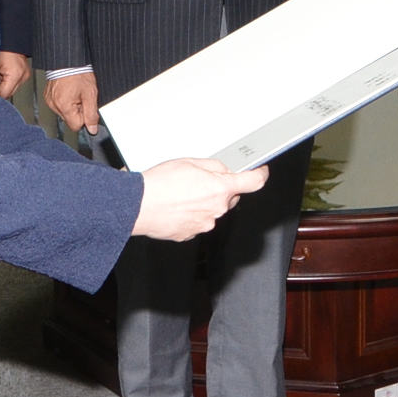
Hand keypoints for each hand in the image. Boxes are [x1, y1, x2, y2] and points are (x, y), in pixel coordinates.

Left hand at [0, 51, 31, 97]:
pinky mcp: (24, 70)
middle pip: (8, 92)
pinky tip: (1, 72)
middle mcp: (23, 75)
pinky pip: (14, 81)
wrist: (9, 37)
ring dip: (2, 84)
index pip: (4, 95)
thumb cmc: (1, 47)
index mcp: (16, 75)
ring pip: (11, 87)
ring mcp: (25, 73)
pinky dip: (6, 79)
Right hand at [45, 73, 100, 132]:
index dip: (84, 117)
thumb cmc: (79, 73)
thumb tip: (92, 129)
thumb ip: (91, 114)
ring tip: (75, 92)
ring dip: (72, 105)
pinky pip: (59, 105)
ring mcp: (50, 101)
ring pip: (65, 112)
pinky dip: (65, 100)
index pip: (75, 126)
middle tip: (81, 97)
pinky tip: (69, 91)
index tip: (86, 106)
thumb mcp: (90, 94)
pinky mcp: (48, 96)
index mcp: (64, 106)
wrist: (68, 60)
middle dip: (78, 110)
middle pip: (70, 119)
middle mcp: (54, 105)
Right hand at [132, 158, 268, 240]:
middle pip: (230, 197)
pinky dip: (192, 213)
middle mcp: (216, 210)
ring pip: (213, 210)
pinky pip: (198, 221)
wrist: (137, 206)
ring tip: (182, 193)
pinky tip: (177, 205)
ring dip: (204, 201)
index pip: (253, 182)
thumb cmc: (159, 184)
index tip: (260, 171)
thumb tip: (225, 170)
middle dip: (221, 188)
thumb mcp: (190, 162)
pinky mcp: (191, 234)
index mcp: (220, 189)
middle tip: (200, 180)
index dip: (260, 174)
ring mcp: (204, 225)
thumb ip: (214, 166)